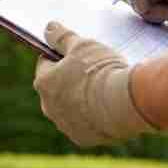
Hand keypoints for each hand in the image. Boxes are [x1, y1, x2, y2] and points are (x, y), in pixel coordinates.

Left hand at [33, 23, 155, 147]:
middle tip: (93, 72)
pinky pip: (85, 125)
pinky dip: (94, 118)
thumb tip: (48, 28)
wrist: (123, 104)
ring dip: (81, 100)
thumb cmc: (100, 70)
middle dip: (70, 80)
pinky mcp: (82, 139)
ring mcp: (64, 125)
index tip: (76, 54)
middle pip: (57, 89)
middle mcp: (48, 107)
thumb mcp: (82, 45)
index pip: (46, 63)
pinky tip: (108, 108)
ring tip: (104, 90)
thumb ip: (62, 37)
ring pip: (70, 109)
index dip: (61, 57)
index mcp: (44, 82)